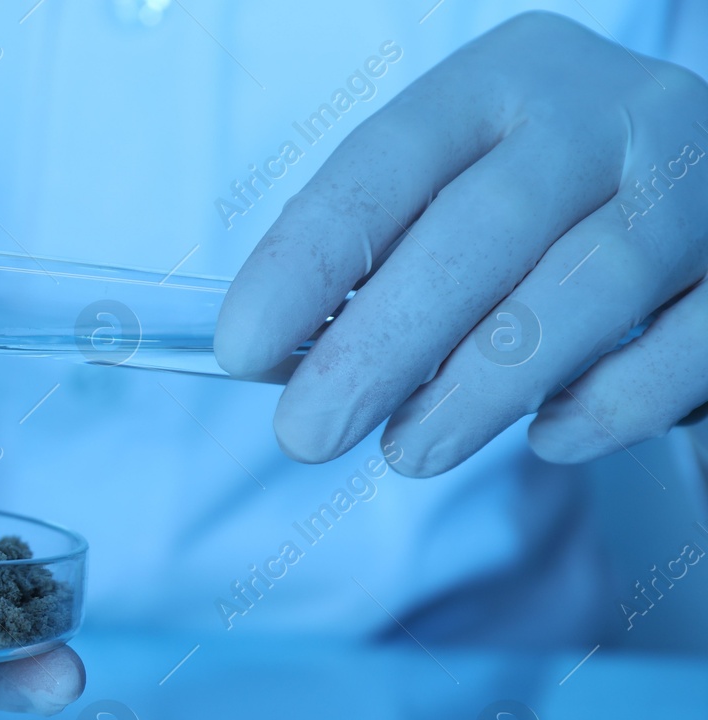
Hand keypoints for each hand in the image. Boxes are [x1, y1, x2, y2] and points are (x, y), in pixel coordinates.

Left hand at [216, 12, 707, 474]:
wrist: (700, 200)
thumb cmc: (541, 217)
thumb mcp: (454, 199)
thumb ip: (377, 264)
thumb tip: (277, 362)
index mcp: (503, 81)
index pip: (387, 162)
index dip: (308, 258)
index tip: (242, 349)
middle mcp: (606, 113)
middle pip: (481, 229)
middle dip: (380, 345)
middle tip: (308, 434)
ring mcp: (695, 181)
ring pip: (585, 286)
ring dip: (480, 387)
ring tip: (409, 453)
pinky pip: (684, 347)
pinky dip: (605, 405)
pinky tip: (547, 437)